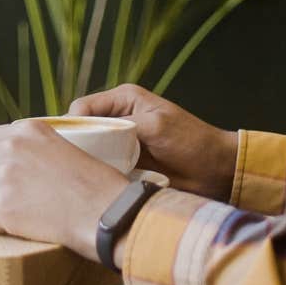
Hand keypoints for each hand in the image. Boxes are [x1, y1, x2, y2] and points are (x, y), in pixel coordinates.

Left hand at [0, 120, 130, 257]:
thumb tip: (12, 162)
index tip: (0, 174)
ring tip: (20, 216)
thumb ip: (35, 149)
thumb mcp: (66, 148)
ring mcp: (4, 178)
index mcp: (27, 130)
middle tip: (4, 198)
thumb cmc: (98, 187)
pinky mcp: (2, 207)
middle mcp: (11, 148)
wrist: (109, 213)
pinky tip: (18, 229)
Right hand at [70, 84, 235, 199]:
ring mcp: (121, 143)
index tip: (69, 145)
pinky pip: (103, 167)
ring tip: (82, 176)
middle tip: (70, 165)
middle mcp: (118, 118)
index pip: (83, 107)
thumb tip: (88, 132)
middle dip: (76, 145)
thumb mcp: (155, 126)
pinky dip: (99, 174)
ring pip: (90, 150)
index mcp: (124, 99)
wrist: (216, 172)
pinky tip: (96, 185)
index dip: (72, 124)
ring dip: (88, 162)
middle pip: (82, 129)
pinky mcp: (125, 164)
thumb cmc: (191, 141)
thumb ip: (121, 126)